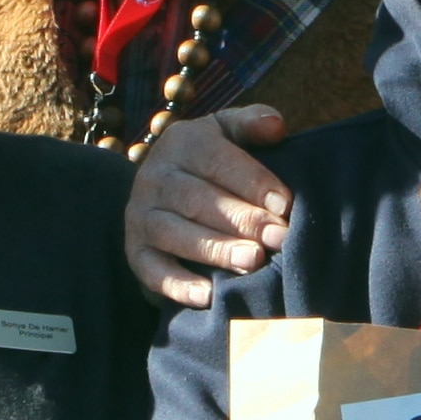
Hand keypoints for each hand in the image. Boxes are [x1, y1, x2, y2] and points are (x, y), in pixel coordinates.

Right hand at [127, 103, 295, 304]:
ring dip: (216, 249)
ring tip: (253, 260)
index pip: (216, 160)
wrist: (162, 191)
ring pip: (176, 234)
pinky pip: (153, 270)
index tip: (284, 204)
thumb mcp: (225, 133)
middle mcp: (154, 177)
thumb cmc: (210, 162)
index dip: (252, 181)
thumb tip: (276, 126)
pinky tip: (209, 295)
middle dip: (242, 219)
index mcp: (180, 143)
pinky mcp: (136, 252)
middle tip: (278, 237)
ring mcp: (140, 216)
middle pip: (198, 199)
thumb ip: (250, 124)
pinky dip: (179, 285)